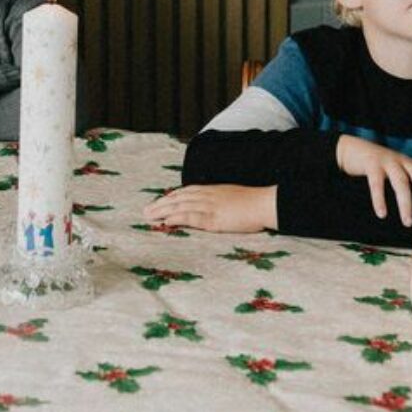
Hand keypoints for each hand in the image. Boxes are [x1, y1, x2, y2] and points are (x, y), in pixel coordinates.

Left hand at [142, 185, 275, 232]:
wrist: (265, 203)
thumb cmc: (254, 203)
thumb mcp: (233, 196)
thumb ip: (221, 199)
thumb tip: (216, 206)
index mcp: (213, 190)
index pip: (186, 191)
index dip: (172, 197)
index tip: (160, 201)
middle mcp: (207, 196)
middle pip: (178, 198)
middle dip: (161, 204)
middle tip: (146, 211)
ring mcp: (209, 206)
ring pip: (180, 206)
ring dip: (162, 211)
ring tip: (149, 216)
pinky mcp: (213, 218)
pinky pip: (190, 217)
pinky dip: (176, 218)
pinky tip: (166, 221)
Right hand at [336, 136, 411, 226]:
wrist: (353, 149)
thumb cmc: (380, 165)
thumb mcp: (400, 169)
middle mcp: (404, 161)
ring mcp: (388, 161)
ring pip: (401, 183)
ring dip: (405, 203)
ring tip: (407, 223)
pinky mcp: (372, 164)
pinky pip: (376, 184)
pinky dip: (379, 199)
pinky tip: (381, 214)